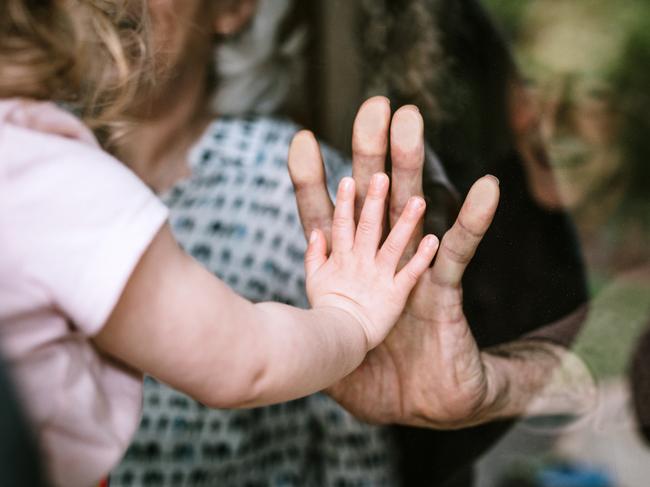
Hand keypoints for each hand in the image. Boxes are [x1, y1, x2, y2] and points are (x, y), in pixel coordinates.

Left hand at [289, 97, 501, 427]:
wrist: (421, 406)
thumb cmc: (374, 381)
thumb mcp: (327, 357)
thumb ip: (303, 333)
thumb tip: (266, 328)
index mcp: (346, 274)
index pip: (326, 220)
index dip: (313, 184)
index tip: (301, 140)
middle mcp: (378, 263)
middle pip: (371, 200)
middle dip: (369, 155)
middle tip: (371, 107)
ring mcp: (411, 273)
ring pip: (411, 212)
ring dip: (412, 168)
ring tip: (411, 124)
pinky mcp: (442, 292)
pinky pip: (459, 254)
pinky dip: (470, 223)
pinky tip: (484, 189)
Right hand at [304, 171, 438, 349]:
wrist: (337, 342)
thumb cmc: (326, 311)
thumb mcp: (314, 280)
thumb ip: (314, 254)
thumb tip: (315, 231)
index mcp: (341, 258)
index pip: (342, 225)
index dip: (345, 203)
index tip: (347, 179)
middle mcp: (360, 263)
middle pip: (367, 227)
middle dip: (373, 201)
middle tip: (382, 176)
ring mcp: (378, 277)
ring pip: (393, 245)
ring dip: (405, 223)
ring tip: (419, 201)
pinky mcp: (395, 294)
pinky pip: (410, 274)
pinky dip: (421, 258)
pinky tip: (434, 240)